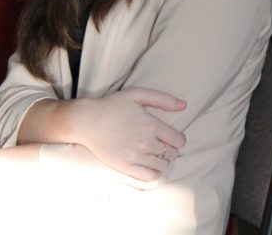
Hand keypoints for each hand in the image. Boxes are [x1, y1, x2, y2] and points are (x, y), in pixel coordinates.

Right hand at [69, 87, 186, 180]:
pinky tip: (149, 164)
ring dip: (162, 160)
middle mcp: (146, 143)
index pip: (179, 140)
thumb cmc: (112, 106)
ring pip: (162, 166)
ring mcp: (136, 157)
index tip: (172, 137)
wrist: (87, 121)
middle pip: (172, 154)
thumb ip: (162, 99)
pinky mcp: (126, 167)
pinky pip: (150, 176)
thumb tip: (184, 105)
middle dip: (170, 149)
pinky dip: (154, 172)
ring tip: (154, 154)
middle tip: (162, 144)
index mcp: (151, 125)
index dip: (178, 139)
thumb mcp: (137, 94)